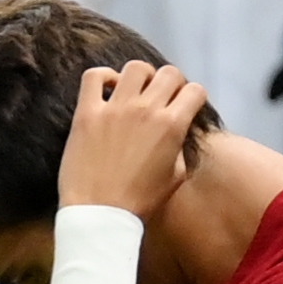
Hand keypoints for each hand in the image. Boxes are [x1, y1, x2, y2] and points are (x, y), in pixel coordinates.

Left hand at [59, 62, 206, 219]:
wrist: (100, 215)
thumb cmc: (138, 202)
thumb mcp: (175, 177)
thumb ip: (181, 147)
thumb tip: (178, 132)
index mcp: (172, 126)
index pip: (195, 90)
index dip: (192, 97)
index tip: (183, 106)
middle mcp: (146, 110)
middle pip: (169, 73)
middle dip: (170, 83)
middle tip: (160, 98)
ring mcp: (115, 109)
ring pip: (135, 68)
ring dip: (140, 76)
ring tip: (134, 92)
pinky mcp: (87, 114)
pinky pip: (94, 76)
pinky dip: (102, 77)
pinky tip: (106, 90)